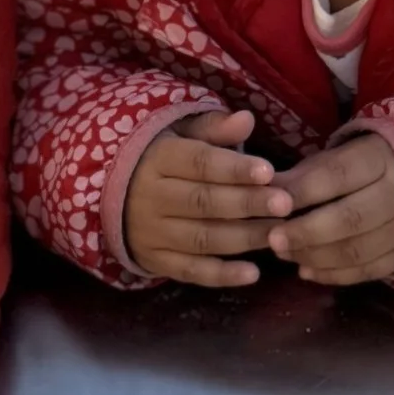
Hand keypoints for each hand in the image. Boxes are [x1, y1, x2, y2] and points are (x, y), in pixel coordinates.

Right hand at [122, 107, 292, 285]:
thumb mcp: (177, 133)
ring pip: (201, 238)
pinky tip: (253, 274)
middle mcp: (151, 198)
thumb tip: (247, 119)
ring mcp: (151, 233)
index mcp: (158, 159)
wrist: (108, 195)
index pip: (199, 163)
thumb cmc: (157, 158)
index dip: (234, 168)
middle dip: (247, 204)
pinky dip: (221, 275)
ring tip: (279, 233)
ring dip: (243, 238)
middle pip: (203, 202)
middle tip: (285, 204)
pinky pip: (190, 271)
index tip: (269, 172)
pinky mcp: (155, 261)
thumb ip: (213, 128)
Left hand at [269, 129, 393, 284]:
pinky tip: (305, 271)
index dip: (303, 191)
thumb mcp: (338, 157)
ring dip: (314, 256)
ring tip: (283, 253)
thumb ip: (304, 175)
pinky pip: (366, 271)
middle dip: (307, 232)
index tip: (273, 203)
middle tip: (273, 239)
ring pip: (356, 250)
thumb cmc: (364, 166)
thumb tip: (264, 192)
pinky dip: (332, 274)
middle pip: (350, 218)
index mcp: (379, 159)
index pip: (337, 176)